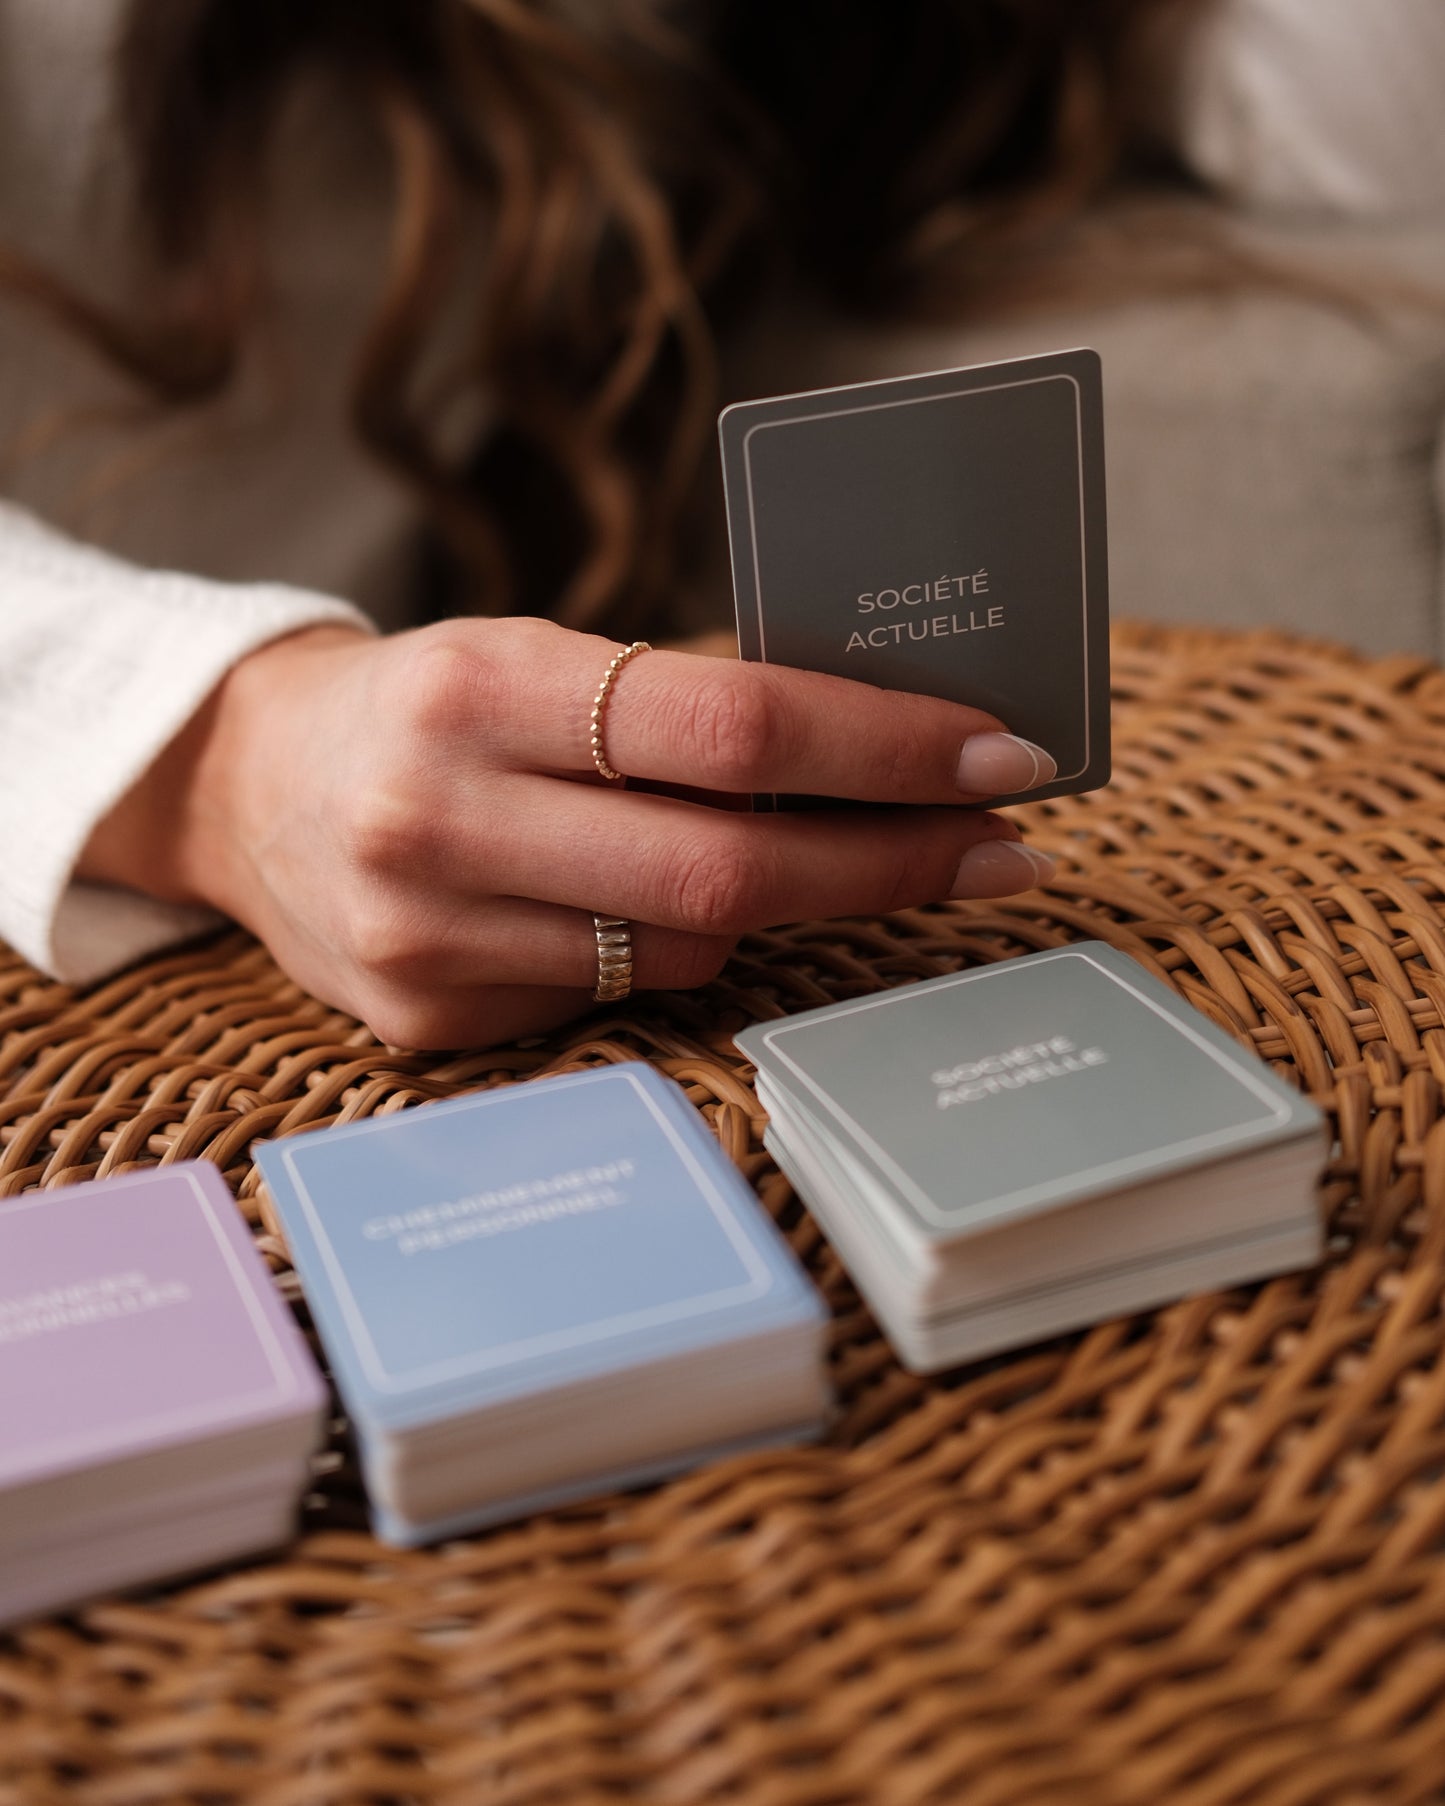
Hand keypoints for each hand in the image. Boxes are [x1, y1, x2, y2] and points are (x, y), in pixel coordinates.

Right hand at [81, 617, 1057, 1048]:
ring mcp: (428, 939)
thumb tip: (886, 753)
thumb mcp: (535, 654)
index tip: (999, 757)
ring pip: (685, 950)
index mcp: (482, 687)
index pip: (730, 726)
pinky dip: (671, 952)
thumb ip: (682, 708)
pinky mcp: (427, 1024)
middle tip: (996, 848)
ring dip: (777, 909)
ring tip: (801, 859)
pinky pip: (616, 999)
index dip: (884, 748)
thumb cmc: (432, 704)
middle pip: (729, 870)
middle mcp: (442, 819)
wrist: (250, 787)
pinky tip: (650, 909)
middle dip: (890, 862)